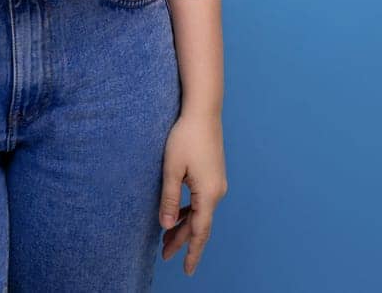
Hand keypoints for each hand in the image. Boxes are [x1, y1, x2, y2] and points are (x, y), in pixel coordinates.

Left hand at [158, 109, 227, 276]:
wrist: (203, 111)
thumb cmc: (185, 137)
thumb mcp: (171, 169)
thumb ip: (169, 199)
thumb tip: (167, 226)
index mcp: (208, 194)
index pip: (200, 231)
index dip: (192, 252)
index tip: (187, 270)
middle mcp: (217, 191)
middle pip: (200, 225)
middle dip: (183, 241)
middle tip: (164, 255)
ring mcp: (217, 183)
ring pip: (201, 213)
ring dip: (185, 226)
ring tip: (166, 239)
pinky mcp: (213, 175)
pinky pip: (202, 201)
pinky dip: (190, 212)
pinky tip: (178, 214)